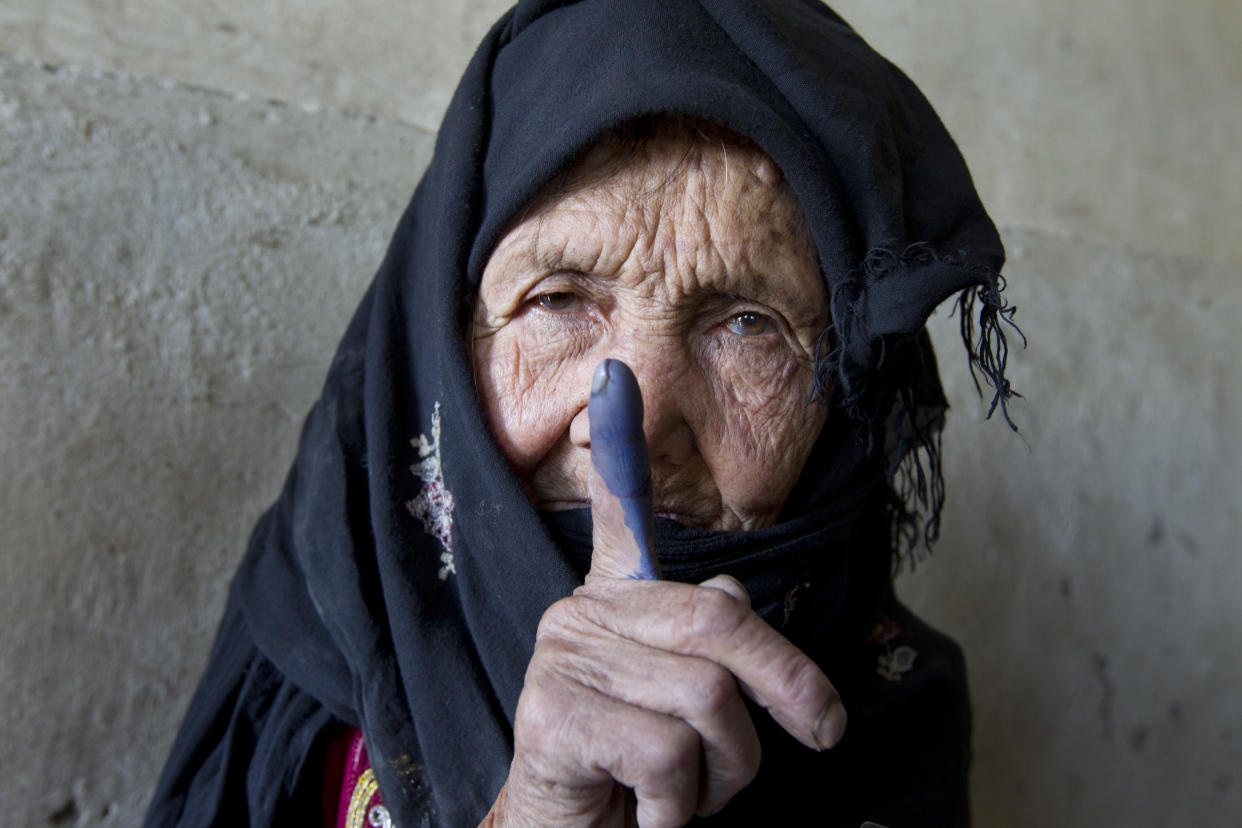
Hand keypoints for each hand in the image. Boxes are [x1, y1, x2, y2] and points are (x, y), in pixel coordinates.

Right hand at [484, 406, 844, 825]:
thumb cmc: (640, 773)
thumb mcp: (687, 705)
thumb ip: (709, 645)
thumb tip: (734, 594)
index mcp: (618, 603)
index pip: (620, 516)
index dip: (620, 443)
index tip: (617, 372)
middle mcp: (581, 615)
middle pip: (719, 621)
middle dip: (790, 684)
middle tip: (819, 732)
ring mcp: (562, 660)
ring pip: (706, 700)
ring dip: (727, 772)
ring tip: (690, 791)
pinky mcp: (551, 715)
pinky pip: (667, 754)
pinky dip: (681, 804)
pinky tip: (648, 810)